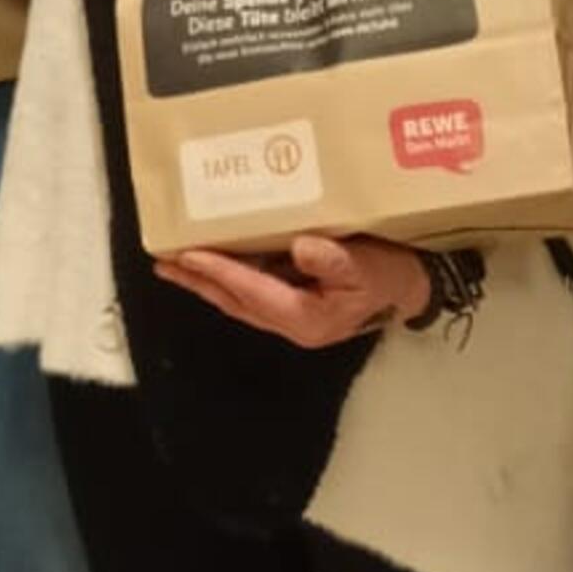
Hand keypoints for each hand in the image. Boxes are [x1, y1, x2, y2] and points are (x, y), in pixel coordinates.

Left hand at [156, 232, 428, 347]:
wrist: (409, 287)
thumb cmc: (389, 276)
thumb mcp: (367, 266)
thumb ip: (334, 260)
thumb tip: (299, 248)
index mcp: (305, 318)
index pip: (252, 292)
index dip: (219, 272)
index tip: (188, 254)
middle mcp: (290, 323)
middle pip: (234, 302)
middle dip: (198, 282)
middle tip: (163, 261)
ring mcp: (290, 317)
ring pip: (239, 299)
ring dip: (207, 282)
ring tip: (176, 262)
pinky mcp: (294, 305)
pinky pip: (251, 292)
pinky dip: (229, 278)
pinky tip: (215, 261)